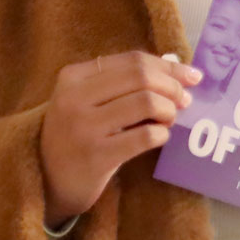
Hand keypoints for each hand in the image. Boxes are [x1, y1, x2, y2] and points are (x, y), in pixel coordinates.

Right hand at [39, 51, 200, 222]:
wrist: (47, 179)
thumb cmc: (77, 134)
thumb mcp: (88, 100)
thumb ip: (123, 83)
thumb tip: (180, 70)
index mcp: (73, 77)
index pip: (133, 60)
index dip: (169, 67)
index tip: (192, 76)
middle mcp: (74, 98)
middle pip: (142, 77)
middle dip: (173, 87)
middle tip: (185, 101)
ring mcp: (83, 127)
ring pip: (147, 102)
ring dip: (169, 111)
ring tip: (169, 121)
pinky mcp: (96, 155)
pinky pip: (146, 136)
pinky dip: (162, 134)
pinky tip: (159, 138)